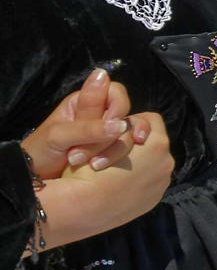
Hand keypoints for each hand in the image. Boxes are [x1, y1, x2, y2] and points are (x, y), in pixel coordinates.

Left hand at [23, 68, 141, 174]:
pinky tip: (103, 165)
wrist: (35, 178)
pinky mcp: (111, 151)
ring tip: (90, 164)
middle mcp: (100, 114)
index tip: (112, 124)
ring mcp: (107, 133)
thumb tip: (122, 123)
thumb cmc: (41, 151)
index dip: (118, 106)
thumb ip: (89, 128)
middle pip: (125, 115)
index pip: (115, 92)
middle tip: (89, 150)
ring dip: (112, 150)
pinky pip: (127, 149)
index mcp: (85, 101)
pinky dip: (120, 157)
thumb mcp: (60, 136)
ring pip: (128, 134)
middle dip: (111, 136)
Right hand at [34, 112, 172, 252]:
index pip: (151, 120)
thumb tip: (125, 124)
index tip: (115, 132)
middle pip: (154, 143)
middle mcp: (167, 164)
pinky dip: (137, 179)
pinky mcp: (154, 200)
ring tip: (112, 169)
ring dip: (138, 162)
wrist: (80, 209)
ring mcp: (162, 184)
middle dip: (136, 143)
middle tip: (112, 150)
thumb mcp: (101, 138)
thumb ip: (120, 128)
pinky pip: (149, 181)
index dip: (131, 123)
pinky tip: (116, 183)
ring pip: (153, 163)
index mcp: (157, 145)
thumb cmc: (86, 169)